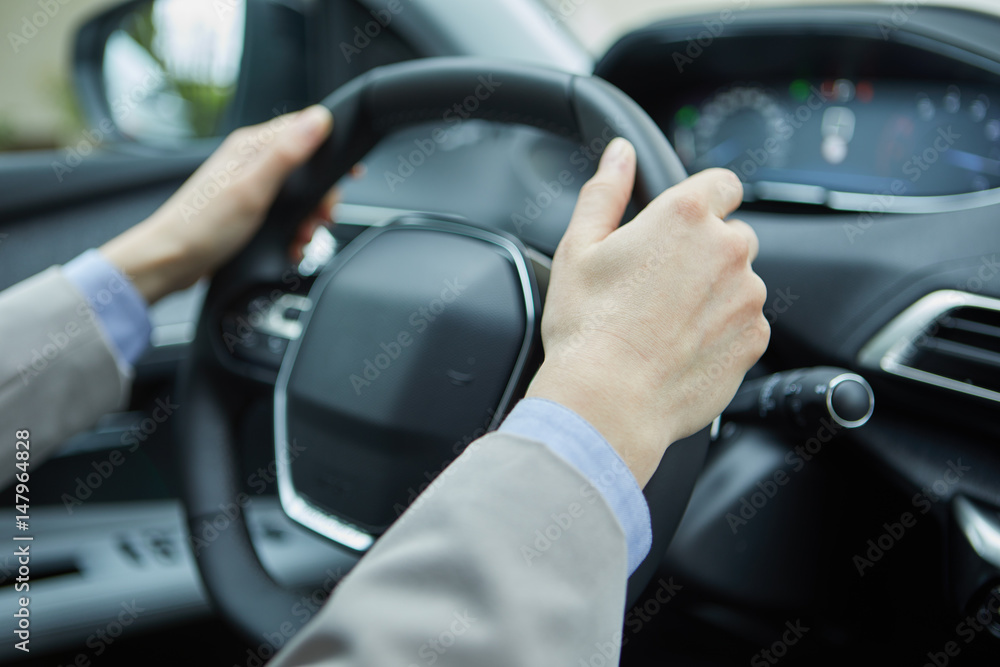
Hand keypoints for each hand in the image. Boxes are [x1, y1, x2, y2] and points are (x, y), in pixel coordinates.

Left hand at [100, 105, 334, 303]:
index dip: (331, 149)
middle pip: (306, 167)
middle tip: (320, 218)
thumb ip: (287, 153)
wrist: (170, 262)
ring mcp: (248, 186)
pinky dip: (293, 231)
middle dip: (320, 196)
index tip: (347, 174)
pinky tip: (290, 245)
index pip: (304, 129)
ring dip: (307, 218)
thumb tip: (320, 119)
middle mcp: (250, 161)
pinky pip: (283, 214)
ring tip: (302, 237)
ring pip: (297, 194)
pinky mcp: (247, 210)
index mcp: (251, 147)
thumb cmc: (202, 227)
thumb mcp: (252, 189)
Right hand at [526, 138, 768, 486]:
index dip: (702, 200)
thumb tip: (620, 154)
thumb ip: (605, 190)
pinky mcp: (755, 340)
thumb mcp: (579, 247)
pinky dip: (722, 331)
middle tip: (657, 284)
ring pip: (739, 282)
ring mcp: (747, 297)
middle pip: (731, 234)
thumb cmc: (588, 328)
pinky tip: (681, 347)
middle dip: (703, 252)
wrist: (608, 401)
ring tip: (665, 322)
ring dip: (714, 293)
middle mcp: (726, 249)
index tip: (682, 224)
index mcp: (684, 216)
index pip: (722, 183)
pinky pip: (745, 324)